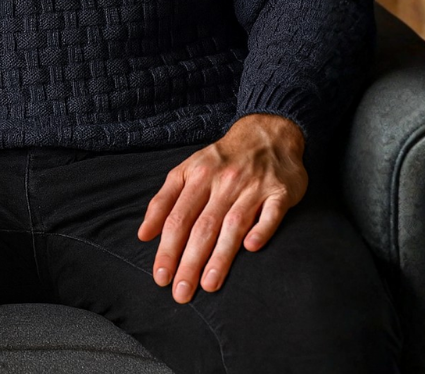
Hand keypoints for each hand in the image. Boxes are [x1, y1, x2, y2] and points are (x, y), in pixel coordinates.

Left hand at [137, 113, 307, 303]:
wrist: (267, 133)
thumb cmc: (221, 159)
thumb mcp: (187, 170)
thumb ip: (164, 201)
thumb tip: (144, 234)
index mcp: (197, 176)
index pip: (177, 216)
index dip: (167, 247)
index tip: (160, 276)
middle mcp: (223, 181)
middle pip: (202, 226)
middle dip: (189, 261)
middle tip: (180, 292)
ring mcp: (252, 186)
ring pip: (232, 224)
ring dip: (220, 256)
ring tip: (208, 284)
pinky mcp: (280, 192)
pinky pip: (270, 214)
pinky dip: (261, 230)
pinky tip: (251, 249)